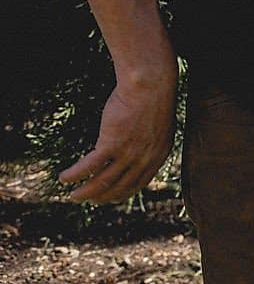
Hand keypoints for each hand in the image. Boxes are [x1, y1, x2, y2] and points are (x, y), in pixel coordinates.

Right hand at [60, 71, 174, 202]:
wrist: (151, 83)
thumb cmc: (153, 98)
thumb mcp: (158, 124)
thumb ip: (150, 141)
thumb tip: (139, 149)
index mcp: (159, 154)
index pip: (138, 183)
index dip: (123, 193)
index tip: (111, 198)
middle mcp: (145, 158)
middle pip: (120, 187)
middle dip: (103, 197)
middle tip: (90, 200)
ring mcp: (129, 153)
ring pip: (102, 182)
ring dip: (85, 193)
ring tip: (74, 197)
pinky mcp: (112, 144)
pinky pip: (88, 166)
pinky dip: (74, 175)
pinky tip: (64, 178)